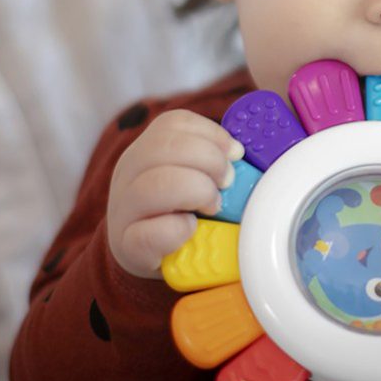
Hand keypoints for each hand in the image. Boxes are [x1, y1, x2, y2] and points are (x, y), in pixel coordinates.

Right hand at [106, 109, 242, 276]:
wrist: (156, 257)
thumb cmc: (185, 212)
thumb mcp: (197, 177)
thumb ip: (218, 162)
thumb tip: (256, 153)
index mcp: (147, 149)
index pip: (174, 123)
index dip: (212, 134)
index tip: (236, 154)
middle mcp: (128, 172)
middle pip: (164, 146)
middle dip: (209, 160)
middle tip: (228, 182)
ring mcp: (124, 209)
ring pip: (154, 183)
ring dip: (197, 191)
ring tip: (213, 206)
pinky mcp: (127, 245)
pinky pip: (150, 232)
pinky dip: (178, 230)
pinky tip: (191, 231)